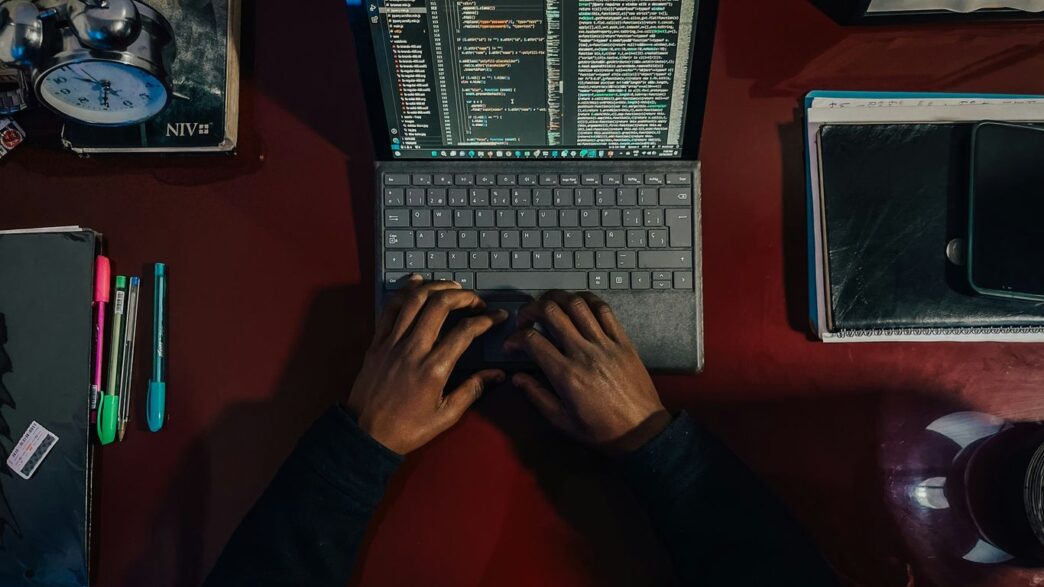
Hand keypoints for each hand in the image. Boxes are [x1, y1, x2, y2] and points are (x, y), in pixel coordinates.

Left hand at [346, 276, 507, 453]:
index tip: (498, 317)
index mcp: (434, 368)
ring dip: (437, 287)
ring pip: (415, 300)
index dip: (486, 319)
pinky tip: (418, 282)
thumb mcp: (446, 415)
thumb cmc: (407, 428)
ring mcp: (392, 342)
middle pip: (440, 305)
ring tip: (453, 287)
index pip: (465, 331)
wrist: (365, 434)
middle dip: (463, 296)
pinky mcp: (377, 341)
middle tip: (476, 300)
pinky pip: (390, 307)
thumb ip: (472, 390)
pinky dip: (405, 290)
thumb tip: (498, 374)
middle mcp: (413, 348)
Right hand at [505, 291, 671, 454]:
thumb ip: (537, 396)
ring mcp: (605, 344)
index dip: (515, 338)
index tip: (512, 345)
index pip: (532, 341)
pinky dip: (587, 300)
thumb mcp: (563, 421)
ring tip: (548, 305)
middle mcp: (584, 353)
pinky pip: (604, 310)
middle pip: (551, 312)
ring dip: (556, 298)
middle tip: (525, 318)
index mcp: (566, 375)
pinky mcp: (622, 341)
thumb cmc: (602, 430)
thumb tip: (517, 377)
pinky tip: (577, 304)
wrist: (642, 430)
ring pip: (577, 304)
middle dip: (530, 309)